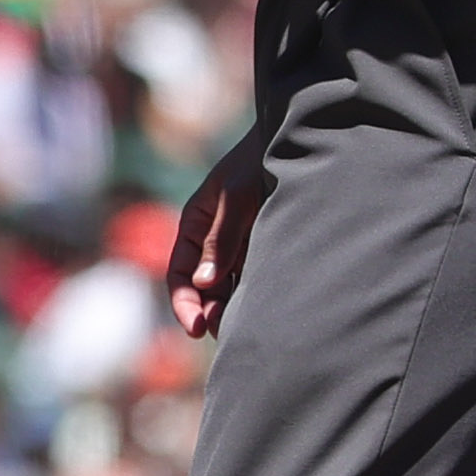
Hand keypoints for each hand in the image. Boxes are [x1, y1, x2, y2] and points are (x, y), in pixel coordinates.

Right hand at [165, 144, 264, 339]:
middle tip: (224, 334)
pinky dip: (255, 295)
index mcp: (194, 224)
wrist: (295, 141)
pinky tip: (267, 309)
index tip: (195, 328)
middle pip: (202, 286)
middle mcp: (213, 238)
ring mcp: (240, 244)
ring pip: (228, 286)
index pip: (180, 273)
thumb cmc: (258, 163)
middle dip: (208, 311)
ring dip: (232, 307)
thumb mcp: (236, 199)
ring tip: (247, 327)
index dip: (183, 302)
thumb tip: (203, 284)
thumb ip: (221, 240)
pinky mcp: (266, 246)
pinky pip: (255, 277)